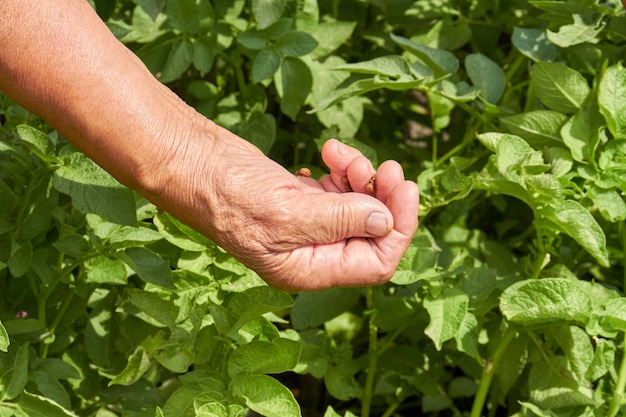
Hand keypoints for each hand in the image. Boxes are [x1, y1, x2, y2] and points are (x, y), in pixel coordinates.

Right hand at [156, 123, 418, 290]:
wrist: (191, 162)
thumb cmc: (228, 193)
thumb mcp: (287, 211)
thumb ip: (340, 219)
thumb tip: (386, 221)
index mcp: (308, 270)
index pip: (375, 264)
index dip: (398, 228)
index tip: (404, 188)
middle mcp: (311, 252)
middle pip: (371, 233)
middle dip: (383, 197)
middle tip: (386, 166)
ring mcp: (306, 224)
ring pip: (356, 206)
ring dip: (360, 177)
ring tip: (341, 154)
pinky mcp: (300, 199)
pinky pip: (338, 189)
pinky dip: (341, 170)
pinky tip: (327, 153)